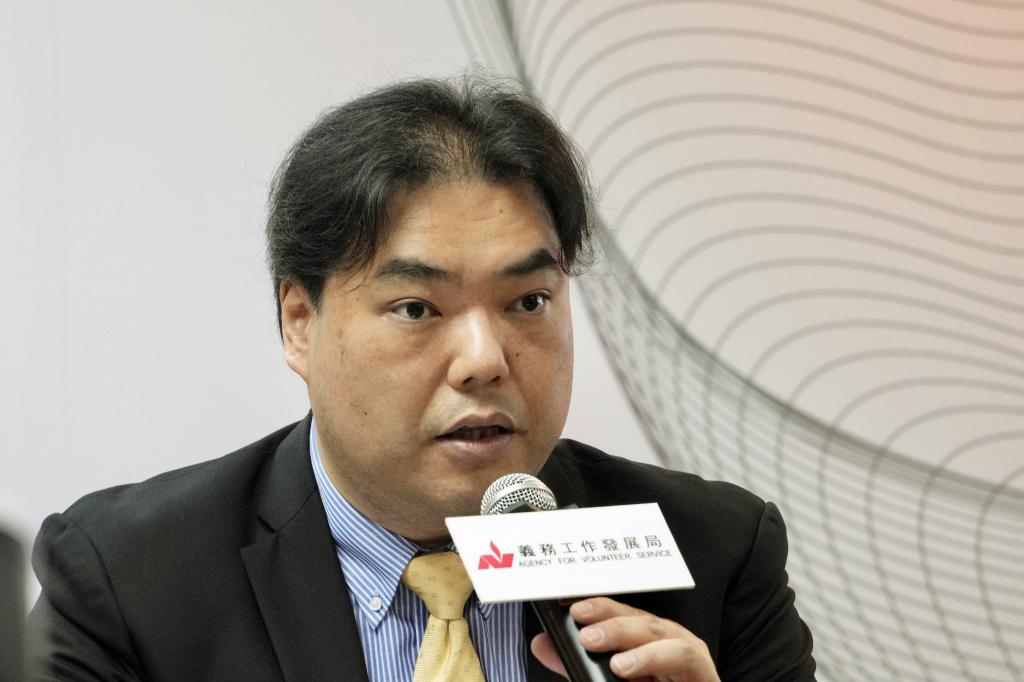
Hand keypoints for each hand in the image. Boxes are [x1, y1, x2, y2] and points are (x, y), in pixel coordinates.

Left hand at [530, 597, 720, 680]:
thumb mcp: (610, 677)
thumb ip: (576, 664)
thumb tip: (542, 644)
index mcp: (644, 636)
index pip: (620, 612)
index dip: (596, 604)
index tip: (567, 603)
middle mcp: (668, 641)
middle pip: (643, 621)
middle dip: (612, 619)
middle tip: (583, 626)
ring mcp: (690, 657)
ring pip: (667, 640)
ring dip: (641, 647)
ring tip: (616, 663)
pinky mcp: (704, 676)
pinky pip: (686, 663)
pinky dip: (656, 661)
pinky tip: (631, 668)